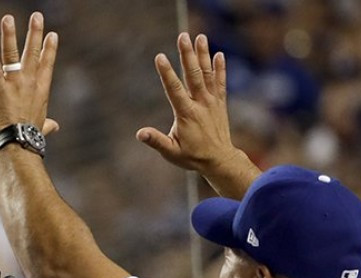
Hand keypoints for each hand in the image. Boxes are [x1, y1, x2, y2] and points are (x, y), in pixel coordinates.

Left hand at [0, 12, 60, 142]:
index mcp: (41, 91)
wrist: (18, 145)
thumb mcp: (41, 127)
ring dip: (10, 35)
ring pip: (12, 54)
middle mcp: (29, 83)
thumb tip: (55, 127)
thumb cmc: (28, 138)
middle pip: (33, 53)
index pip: (46, 64)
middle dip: (35, 33)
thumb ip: (47, 124)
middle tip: (36, 16)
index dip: (49, 49)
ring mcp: (14, 84)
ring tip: (8, 18)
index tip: (52, 35)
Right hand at [136, 33, 237, 171]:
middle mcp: (201, 104)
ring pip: (207, 74)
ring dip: (203, 55)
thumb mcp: (171, 152)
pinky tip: (218, 54)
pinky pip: (220, 82)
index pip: (174, 90)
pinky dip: (220, 68)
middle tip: (183, 36)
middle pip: (193, 75)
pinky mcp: (220, 103)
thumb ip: (156, 141)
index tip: (160, 57)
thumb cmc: (192, 156)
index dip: (166, 73)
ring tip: (200, 37)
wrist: (219, 159)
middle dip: (187, 55)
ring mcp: (212, 102)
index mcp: (186, 114)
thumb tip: (140, 133)